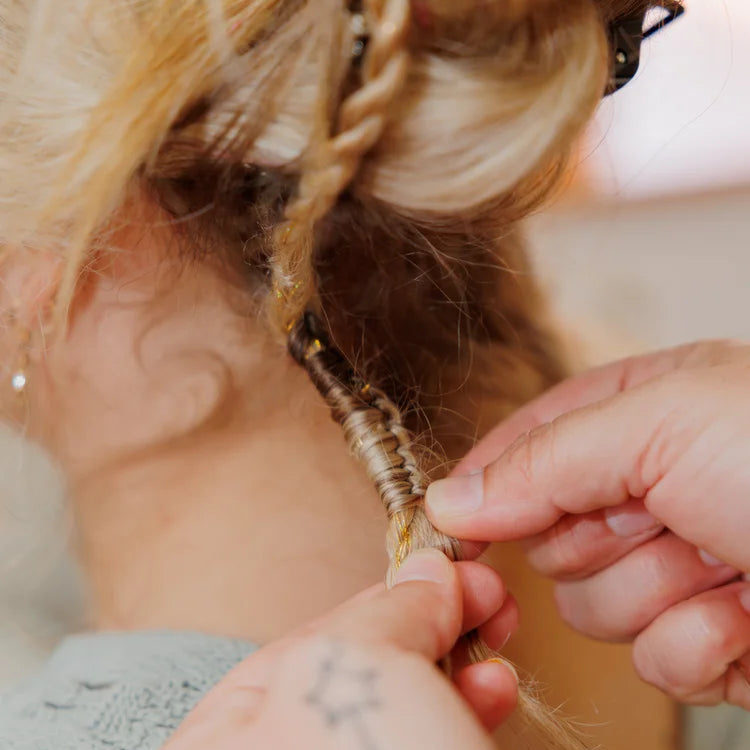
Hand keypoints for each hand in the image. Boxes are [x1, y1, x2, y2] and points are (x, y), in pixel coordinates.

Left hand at [162, 550, 518, 749]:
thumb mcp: (357, 674)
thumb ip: (387, 612)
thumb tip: (428, 575)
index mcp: (223, 742)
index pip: (299, 643)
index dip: (379, 596)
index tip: (443, 567)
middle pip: (356, 676)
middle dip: (428, 625)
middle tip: (481, 594)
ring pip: (400, 714)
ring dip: (457, 663)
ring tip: (497, 638)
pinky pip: (430, 744)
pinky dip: (468, 709)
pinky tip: (495, 688)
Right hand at [426, 341, 749, 708]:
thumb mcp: (659, 425)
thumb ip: (543, 460)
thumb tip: (450, 499)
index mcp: (641, 412)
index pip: (529, 446)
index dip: (492, 485)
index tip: (453, 525)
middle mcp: (655, 484)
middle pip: (552, 535)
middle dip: (599, 541)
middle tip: (651, 523)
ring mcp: (682, 561)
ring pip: (595, 604)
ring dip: (653, 591)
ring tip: (719, 564)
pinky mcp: (716, 633)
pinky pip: (653, 658)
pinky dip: (695, 643)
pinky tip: (742, 616)